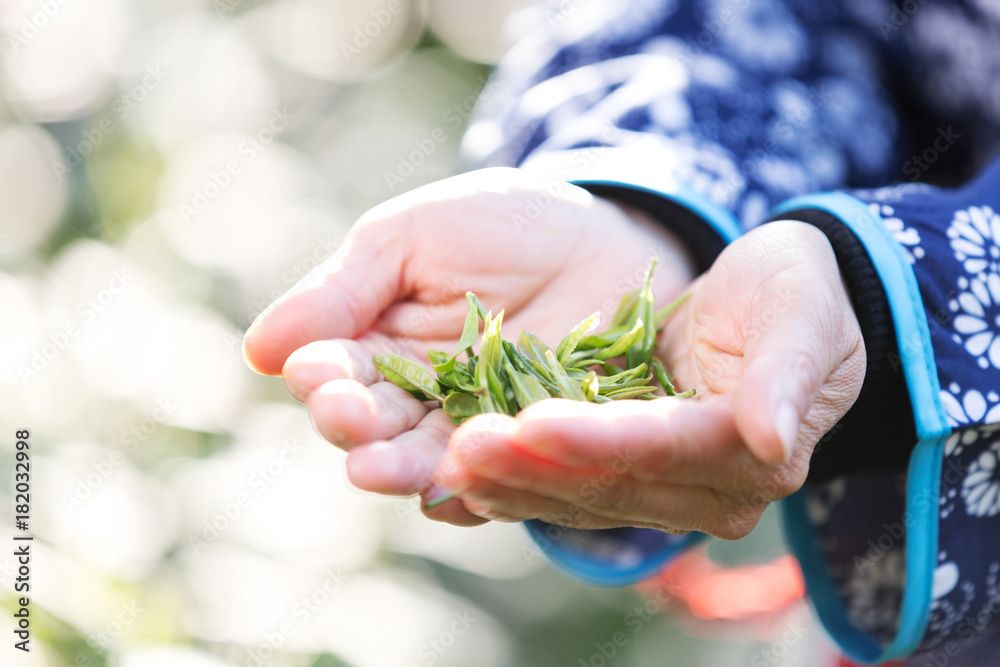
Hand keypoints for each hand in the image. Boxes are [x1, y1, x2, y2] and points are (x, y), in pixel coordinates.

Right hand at [242, 167, 695, 524]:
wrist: (608, 238)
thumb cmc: (500, 223)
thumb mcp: (412, 237)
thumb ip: (342, 291)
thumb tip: (256, 350)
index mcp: (374, 345)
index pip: (334, 373)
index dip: (323, 379)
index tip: (318, 378)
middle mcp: (415, 398)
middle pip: (373, 428)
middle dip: (358, 431)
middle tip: (353, 428)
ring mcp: (472, 427)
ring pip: (427, 461)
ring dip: (405, 468)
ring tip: (390, 471)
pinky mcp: (529, 449)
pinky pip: (497, 477)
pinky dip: (479, 484)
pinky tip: (464, 485)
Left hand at [431, 220, 865, 537]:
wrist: (775, 305)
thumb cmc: (796, 295)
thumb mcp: (802, 314)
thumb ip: (787, 374)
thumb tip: (773, 441)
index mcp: (751, 455)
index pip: (665, 448)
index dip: (600, 440)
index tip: (533, 422)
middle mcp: (707, 491)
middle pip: (610, 483)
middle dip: (534, 467)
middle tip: (462, 448)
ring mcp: (664, 491)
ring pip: (577, 496)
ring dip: (511, 482)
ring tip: (446, 462)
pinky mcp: (627, 477)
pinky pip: (565, 488)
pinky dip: (515, 482)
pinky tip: (460, 472)